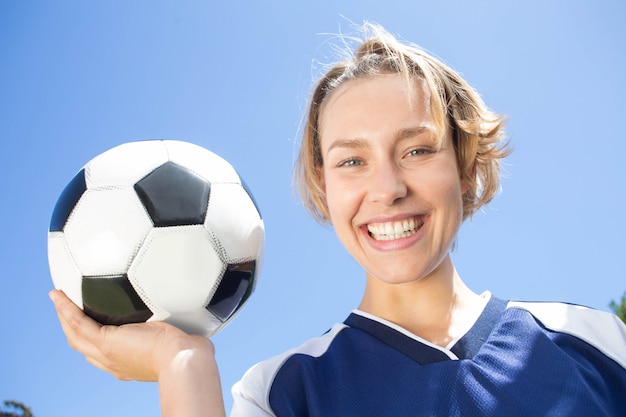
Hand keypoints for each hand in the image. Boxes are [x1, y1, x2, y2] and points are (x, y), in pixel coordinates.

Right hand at [49, 289, 212, 380]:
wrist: (184, 359)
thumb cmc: (191, 352)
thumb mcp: (184, 339)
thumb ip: (185, 328)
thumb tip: (205, 315)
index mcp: (130, 363)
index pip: (106, 352)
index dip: (95, 339)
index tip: (95, 325)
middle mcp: (115, 362)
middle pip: (84, 345)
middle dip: (73, 328)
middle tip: (66, 309)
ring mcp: (108, 354)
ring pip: (76, 335)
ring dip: (63, 316)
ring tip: (57, 298)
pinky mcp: (106, 342)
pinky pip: (79, 323)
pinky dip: (66, 309)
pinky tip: (58, 294)